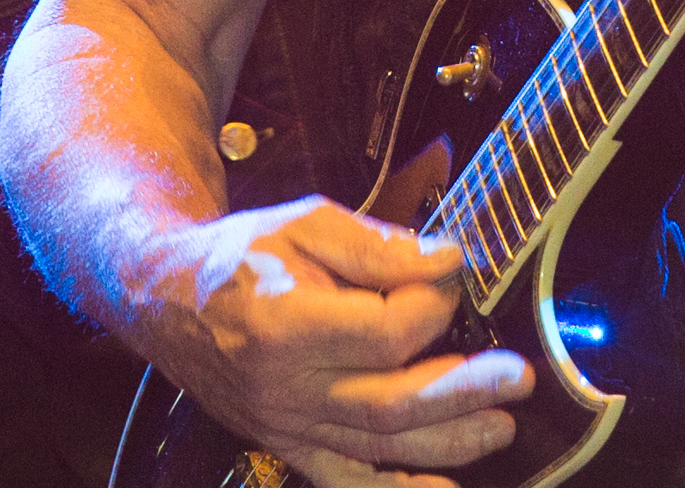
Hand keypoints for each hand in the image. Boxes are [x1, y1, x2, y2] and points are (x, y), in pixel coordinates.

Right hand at [143, 196, 532, 487]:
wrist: (166, 298)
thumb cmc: (239, 257)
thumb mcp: (304, 223)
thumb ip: (377, 245)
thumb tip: (447, 261)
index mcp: (285, 325)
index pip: (384, 333)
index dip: (432, 307)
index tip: (450, 278)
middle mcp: (284, 388)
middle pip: (390, 403)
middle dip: (464, 392)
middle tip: (518, 378)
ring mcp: (285, 426)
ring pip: (378, 447)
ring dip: (449, 440)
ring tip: (501, 426)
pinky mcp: (286, 446)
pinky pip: (346, 482)